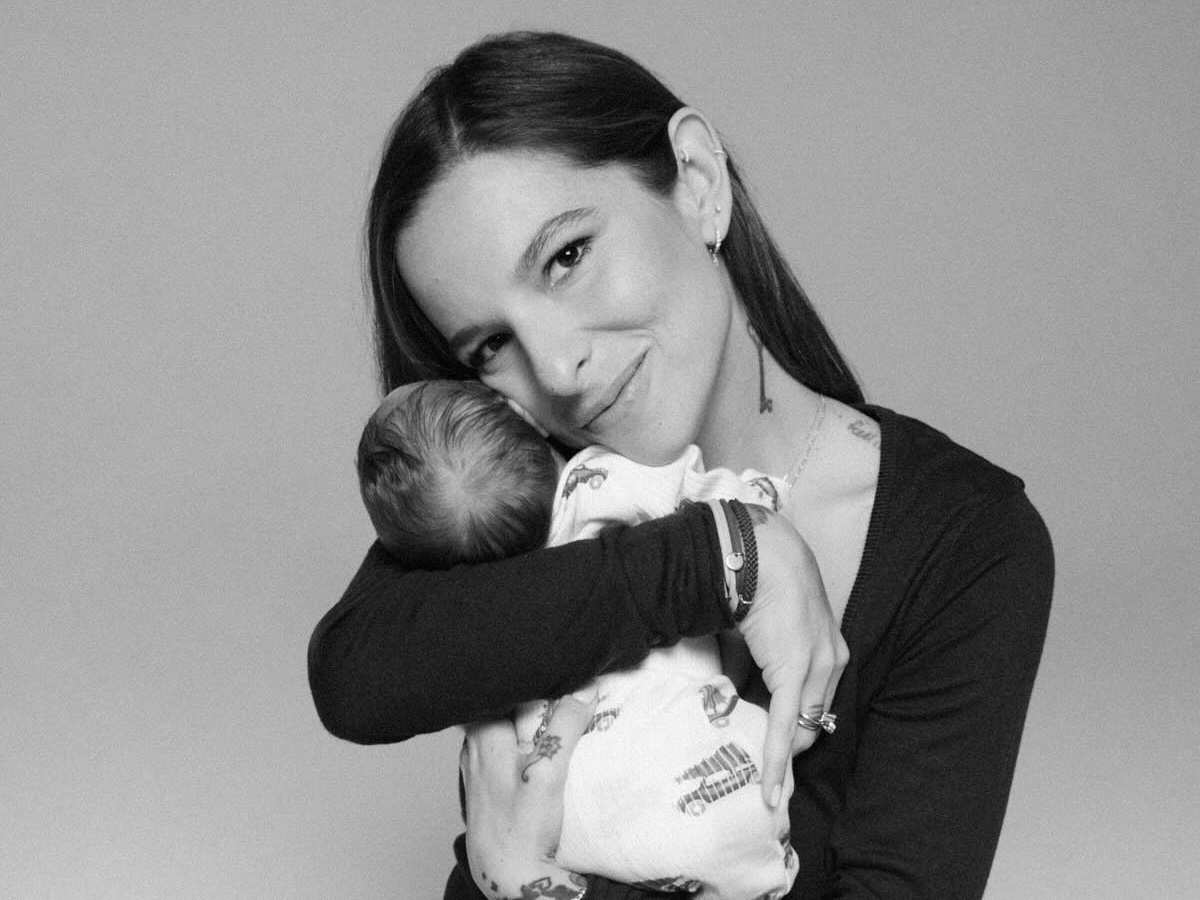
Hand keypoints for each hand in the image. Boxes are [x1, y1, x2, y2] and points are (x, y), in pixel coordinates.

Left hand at [461, 695, 595, 899]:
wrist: (507, 877)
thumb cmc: (520, 829)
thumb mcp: (549, 773)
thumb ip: (565, 726)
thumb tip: (585, 689)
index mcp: (483, 733)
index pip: (504, 686)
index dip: (532, 675)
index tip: (559, 669)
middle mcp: (474, 744)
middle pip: (505, 704)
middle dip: (534, 695)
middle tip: (565, 689)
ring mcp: (478, 764)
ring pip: (504, 725)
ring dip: (530, 719)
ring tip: (560, 715)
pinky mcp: (487, 782)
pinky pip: (505, 746)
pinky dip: (524, 740)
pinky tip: (543, 748)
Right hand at [735, 505, 848, 805]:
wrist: (760, 556)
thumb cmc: (758, 584)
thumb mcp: (762, 633)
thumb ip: (754, 666)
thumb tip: (734, 693)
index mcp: (829, 651)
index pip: (817, 705)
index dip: (798, 731)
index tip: (780, 749)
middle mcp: (832, 662)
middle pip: (813, 722)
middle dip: (790, 746)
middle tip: (765, 768)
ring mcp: (816, 668)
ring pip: (800, 728)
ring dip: (779, 752)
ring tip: (761, 779)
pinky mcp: (794, 673)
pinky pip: (785, 726)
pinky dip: (775, 760)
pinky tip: (770, 787)